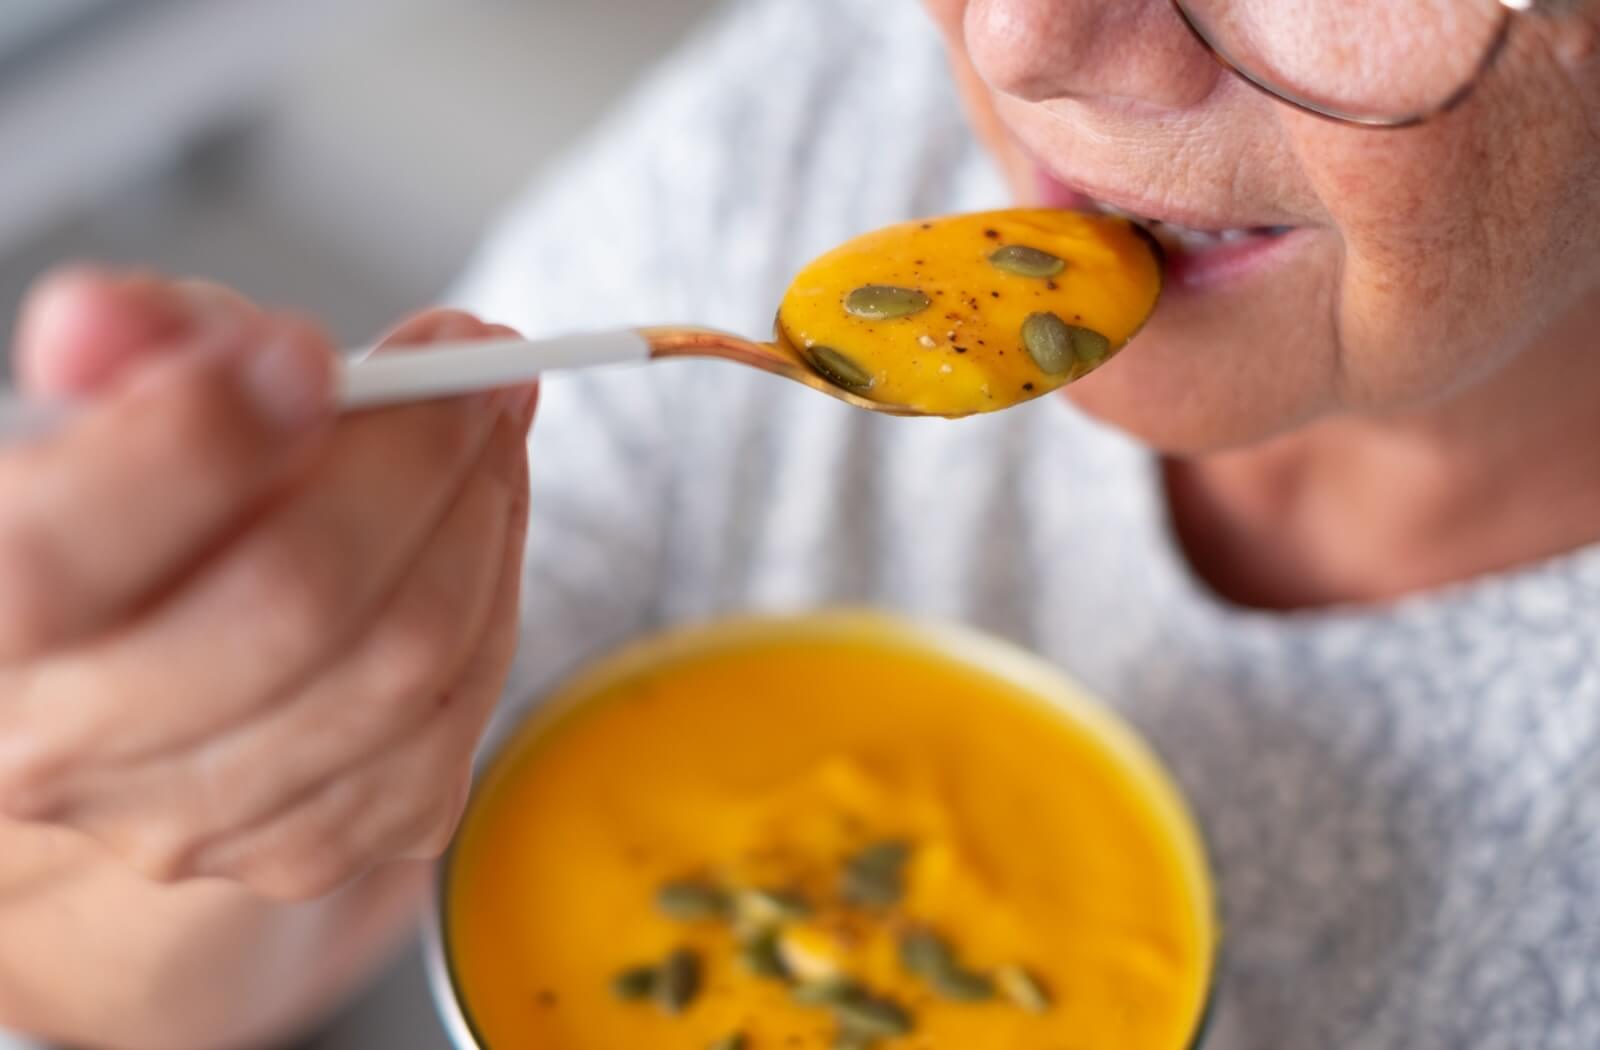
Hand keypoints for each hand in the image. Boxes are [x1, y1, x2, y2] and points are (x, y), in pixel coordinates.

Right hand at [0, 269, 536, 899]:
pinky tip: (481, 522)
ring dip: (481, 514)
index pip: (61, 551)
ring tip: (490, 422)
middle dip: (415, 455)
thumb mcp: (123, 401)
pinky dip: (494, 595)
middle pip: (290, 600)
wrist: (159, 684)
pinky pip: (455, 717)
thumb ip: (129, 345)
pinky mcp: (312, 851)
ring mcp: (191, 821)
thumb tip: (103, 319)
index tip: (306, 353)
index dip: (200, 445)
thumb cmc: (146, 520)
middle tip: (475, 359)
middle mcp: (62, 747)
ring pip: (404, 660)